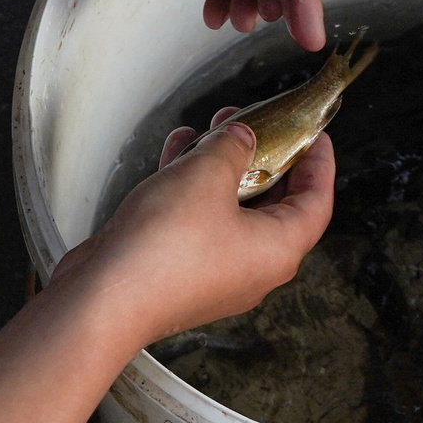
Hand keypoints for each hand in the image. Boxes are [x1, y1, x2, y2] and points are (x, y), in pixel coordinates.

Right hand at [54, 118, 334, 345]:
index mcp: (278, 250)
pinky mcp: (180, 270)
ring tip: (212, 127)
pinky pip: (197, 220)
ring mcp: (215, 272)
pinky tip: (176, 153)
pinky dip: (191, 187)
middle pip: (273, 203)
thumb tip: (242, 138)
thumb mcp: (207, 176)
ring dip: (221, 166)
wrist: (102, 300)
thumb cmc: (162, 250)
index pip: (317, 202)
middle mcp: (253, 267)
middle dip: (263, 156)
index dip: (319, 164)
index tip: (315, 135)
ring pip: (230, 208)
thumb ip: (233, 148)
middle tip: (255, 122)